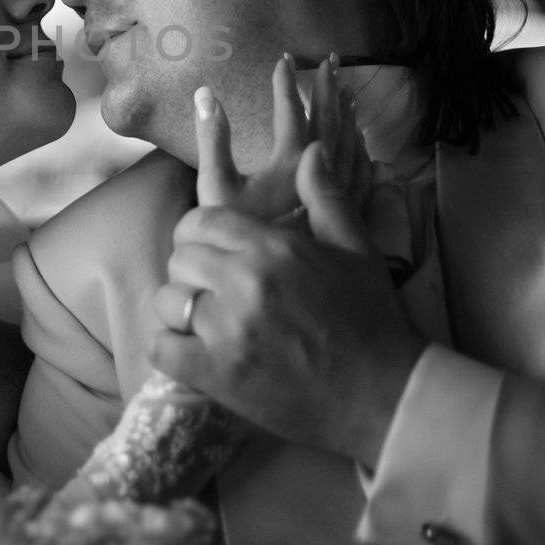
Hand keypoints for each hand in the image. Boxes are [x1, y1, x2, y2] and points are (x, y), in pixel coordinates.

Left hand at [150, 81, 425, 466]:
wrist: (384, 393)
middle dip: (191, 268)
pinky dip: (167, 345)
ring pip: (167, 298)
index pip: (202, 220)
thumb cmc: (371, 319)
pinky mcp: (217, 374)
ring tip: (201, 318)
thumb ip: (326, 196)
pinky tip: (188, 347)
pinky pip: (160, 346)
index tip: (210, 250)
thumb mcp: (356, 248)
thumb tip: (312, 151)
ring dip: (179, 307)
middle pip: (181, 256)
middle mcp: (245, 282)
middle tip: (210, 287)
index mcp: (274, 247)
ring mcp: (227, 330)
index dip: (199, 232)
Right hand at [200, 53, 358, 222]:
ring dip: (347, 113)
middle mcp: (319, 173)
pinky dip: (360, 147)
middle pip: (330, 120)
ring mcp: (335, 194)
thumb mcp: (213, 187)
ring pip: (349, 143)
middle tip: (333, 61)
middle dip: (329, 88)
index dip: (287, 84)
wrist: (268, 283)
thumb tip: (206, 95)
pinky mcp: (343, 214)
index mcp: (290, 161)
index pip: (291, 111)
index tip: (285, 60)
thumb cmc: (236, 235)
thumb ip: (211, 139)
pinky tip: (360, 141)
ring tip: (348, 91)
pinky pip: (360, 171)